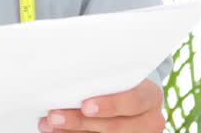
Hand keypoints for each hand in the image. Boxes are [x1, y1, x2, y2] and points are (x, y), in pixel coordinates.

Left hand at [39, 79, 164, 132]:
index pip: (132, 101)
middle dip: (80, 122)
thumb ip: (104, 78)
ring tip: (49, 124)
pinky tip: (57, 132)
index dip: (109, 105)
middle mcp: (151, 121)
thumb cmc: (124, 82)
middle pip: (114, 126)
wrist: (137, 100)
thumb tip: (70, 74)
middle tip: (54, 116)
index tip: (85, 106)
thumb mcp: (122, 75)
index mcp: (151, 96)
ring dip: (72, 131)